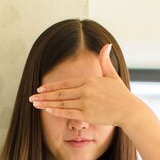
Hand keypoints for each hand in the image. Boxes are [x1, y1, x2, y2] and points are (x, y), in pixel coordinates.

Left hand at [28, 44, 144, 127]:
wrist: (129, 110)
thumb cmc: (121, 94)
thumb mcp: (112, 75)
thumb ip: (105, 61)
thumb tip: (107, 45)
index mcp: (89, 81)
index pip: (65, 83)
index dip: (51, 86)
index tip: (40, 88)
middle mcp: (85, 91)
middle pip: (60, 93)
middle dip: (43, 95)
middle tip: (31, 97)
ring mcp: (85, 103)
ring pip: (61, 103)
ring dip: (46, 103)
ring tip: (35, 104)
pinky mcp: (87, 114)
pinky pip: (68, 113)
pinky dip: (56, 111)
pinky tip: (47, 110)